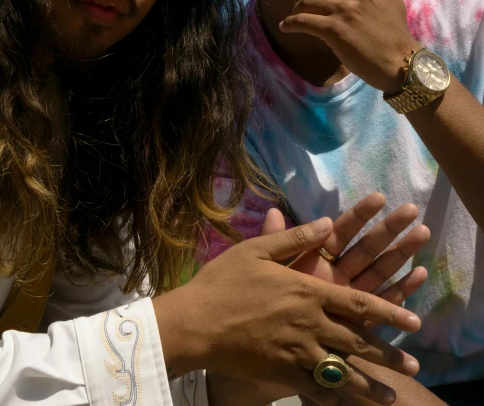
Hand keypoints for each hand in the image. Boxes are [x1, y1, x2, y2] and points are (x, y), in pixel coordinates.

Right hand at [154, 218, 421, 404]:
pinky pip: (316, 389)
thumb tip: (328, 221)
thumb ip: (295, 237)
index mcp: (307, 291)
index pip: (359, 303)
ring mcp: (296, 352)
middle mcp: (309, 324)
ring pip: (343, 372)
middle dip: (389, 355)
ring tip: (392, 396)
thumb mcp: (257, 250)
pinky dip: (336, 398)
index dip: (389, 312)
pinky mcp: (282, 373)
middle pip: (358, 342)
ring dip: (370, 384)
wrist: (195, 323)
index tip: (413, 320)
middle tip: (413, 366)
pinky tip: (348, 403)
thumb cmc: (224, 281)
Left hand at [269, 192, 428, 318]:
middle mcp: (338, 274)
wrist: (268, 344)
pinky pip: (384, 302)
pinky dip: (402, 289)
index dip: (360, 214)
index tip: (379, 196)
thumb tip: (272, 210)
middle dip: (390, 228)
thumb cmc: (266, 302)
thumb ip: (275, 242)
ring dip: (402, 253)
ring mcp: (351, 296)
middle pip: (368, 247)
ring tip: (422, 233)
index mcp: (318, 258)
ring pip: (381, 270)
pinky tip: (419, 273)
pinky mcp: (359, 321)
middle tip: (411, 209)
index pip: (343, 231)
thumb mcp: (268, 269)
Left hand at [278, 0, 419, 93]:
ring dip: (294, 9)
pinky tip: (285, 27)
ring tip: (292, 17)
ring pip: (306, 1)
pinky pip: (303, 21)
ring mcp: (345, 9)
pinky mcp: (335, 30)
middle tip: (298, 2)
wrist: (399, 61)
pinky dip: (290, 23)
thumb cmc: (394, 29)